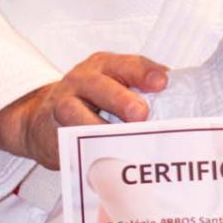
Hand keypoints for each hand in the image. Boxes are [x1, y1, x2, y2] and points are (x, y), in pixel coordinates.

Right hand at [0, 52, 168, 166]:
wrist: (41, 120)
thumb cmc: (91, 102)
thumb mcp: (113, 86)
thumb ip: (141, 90)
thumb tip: (180, 103)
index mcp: (104, 66)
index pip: (126, 64)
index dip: (144, 72)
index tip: (162, 83)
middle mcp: (82, 80)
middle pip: (100, 85)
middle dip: (121, 99)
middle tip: (140, 115)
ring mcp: (64, 105)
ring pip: (77, 113)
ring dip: (99, 127)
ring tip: (120, 140)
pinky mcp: (53, 131)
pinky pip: (68, 140)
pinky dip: (85, 149)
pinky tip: (103, 158)